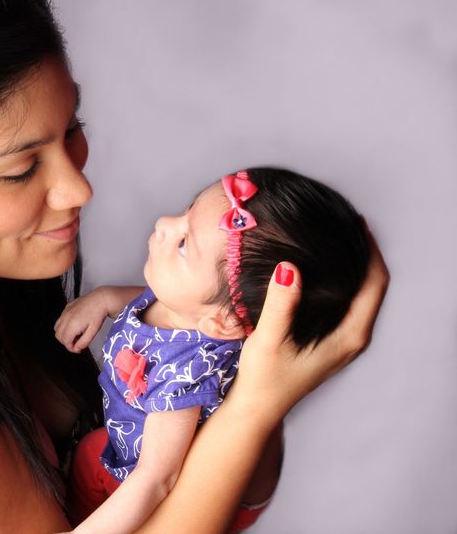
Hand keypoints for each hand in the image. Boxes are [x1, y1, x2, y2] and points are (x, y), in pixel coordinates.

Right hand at [54, 287, 113, 351]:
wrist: (101, 299)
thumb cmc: (98, 314)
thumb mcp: (94, 331)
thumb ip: (84, 342)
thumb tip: (77, 348)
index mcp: (73, 324)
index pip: (65, 341)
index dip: (71, 348)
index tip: (78, 349)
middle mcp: (66, 317)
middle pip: (58, 336)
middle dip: (66, 342)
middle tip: (77, 342)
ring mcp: (65, 311)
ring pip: (56, 328)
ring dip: (63, 334)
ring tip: (76, 334)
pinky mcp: (67, 307)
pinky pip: (60, 319)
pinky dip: (64, 326)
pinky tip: (75, 325)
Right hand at [230, 225, 388, 422]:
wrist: (257, 409)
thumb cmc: (264, 380)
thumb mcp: (269, 339)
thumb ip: (281, 304)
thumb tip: (289, 267)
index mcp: (350, 336)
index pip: (375, 284)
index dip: (370, 251)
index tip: (356, 223)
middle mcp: (353, 337)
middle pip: (372, 287)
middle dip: (364, 253)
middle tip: (345, 224)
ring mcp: (342, 340)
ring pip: (359, 295)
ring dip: (352, 266)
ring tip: (335, 238)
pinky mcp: (329, 340)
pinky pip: (346, 302)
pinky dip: (340, 280)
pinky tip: (320, 268)